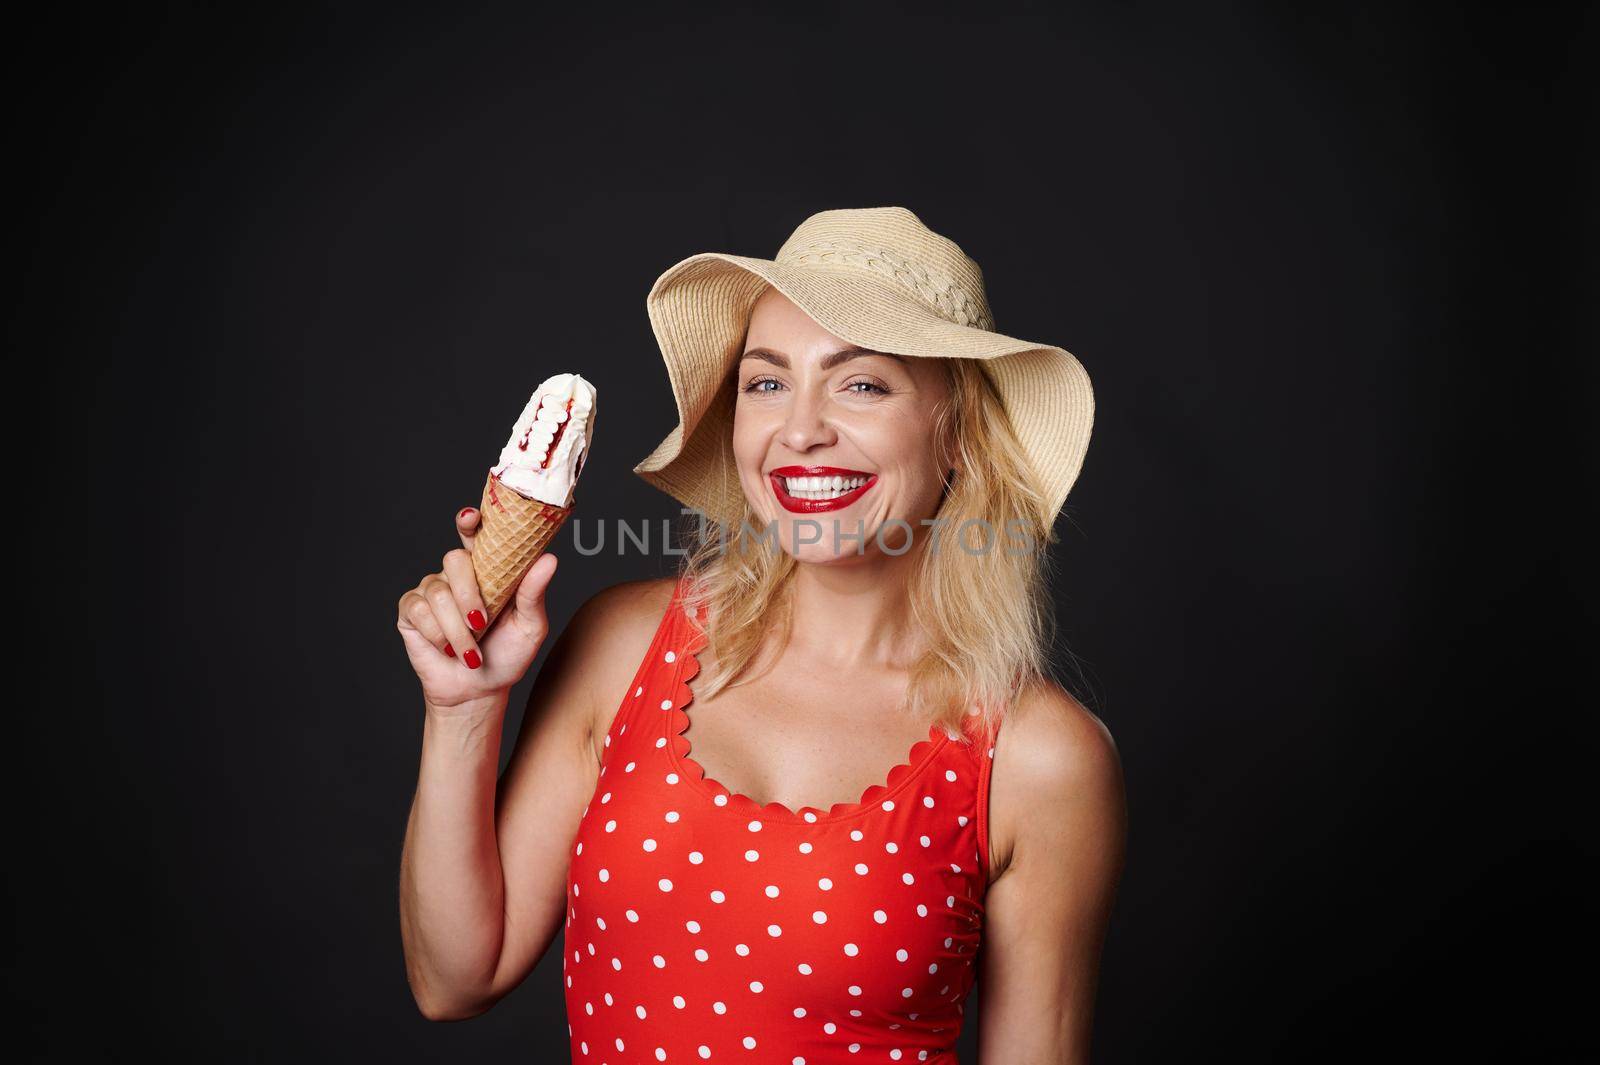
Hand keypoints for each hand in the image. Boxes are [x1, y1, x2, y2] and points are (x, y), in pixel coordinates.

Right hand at [395, 506, 558, 710]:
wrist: (478, 691)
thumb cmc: (508, 655)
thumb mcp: (530, 626)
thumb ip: (534, 592)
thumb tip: (549, 559)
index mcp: (488, 570)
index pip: (476, 535)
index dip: (470, 521)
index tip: (471, 517)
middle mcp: (457, 575)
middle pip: (453, 559)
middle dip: (468, 593)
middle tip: (482, 622)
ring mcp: (432, 590)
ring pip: (438, 593)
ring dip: (458, 629)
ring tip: (471, 652)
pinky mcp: (412, 611)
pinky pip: (419, 611)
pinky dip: (438, 635)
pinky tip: (447, 650)